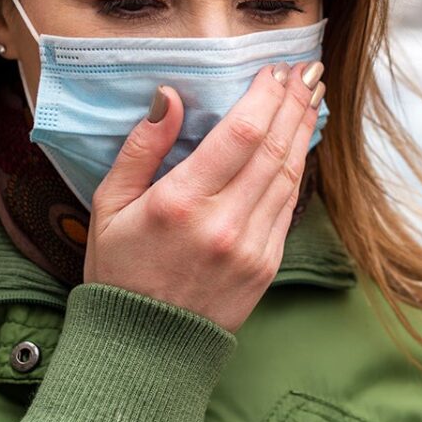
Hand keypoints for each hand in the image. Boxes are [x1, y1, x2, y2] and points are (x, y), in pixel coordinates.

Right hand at [83, 60, 325, 332]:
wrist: (146, 351)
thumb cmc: (119, 272)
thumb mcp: (109, 206)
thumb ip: (141, 148)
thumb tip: (169, 96)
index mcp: (181, 203)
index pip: (241, 133)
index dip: (265, 96)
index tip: (274, 70)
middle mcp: (223, 222)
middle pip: (274, 147)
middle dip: (294, 103)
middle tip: (308, 71)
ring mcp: (251, 246)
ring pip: (289, 173)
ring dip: (303, 130)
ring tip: (312, 97)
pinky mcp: (267, 264)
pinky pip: (289, 204)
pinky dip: (297, 167)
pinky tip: (300, 143)